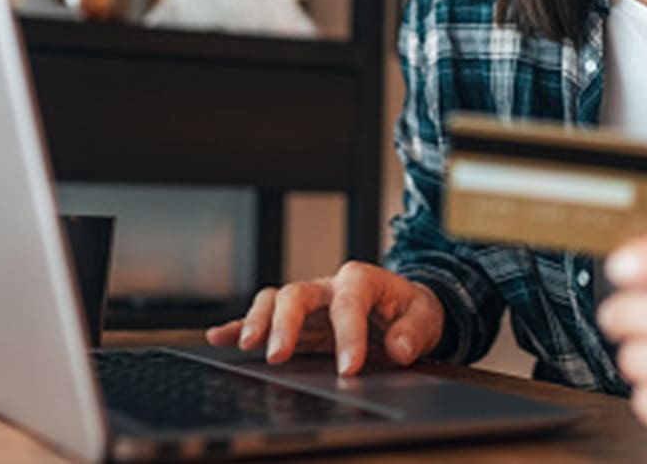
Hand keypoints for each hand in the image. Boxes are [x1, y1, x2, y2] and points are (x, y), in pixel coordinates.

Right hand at [205, 261, 444, 376]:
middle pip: (297, 294)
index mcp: (362, 280)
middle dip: (285, 324)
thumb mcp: (426, 317)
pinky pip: (263, 317)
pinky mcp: (296, 321)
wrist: (404, 310)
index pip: (349, 303)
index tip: (349, 368)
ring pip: (274, 301)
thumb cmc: (411, 311)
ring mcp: (309, 303)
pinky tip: (220, 337)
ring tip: (246, 346)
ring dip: (257, 322)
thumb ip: (414, 330)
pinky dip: (240, 326)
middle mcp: (328, 286)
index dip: (348, 335)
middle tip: (279, 355)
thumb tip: (399, 348)